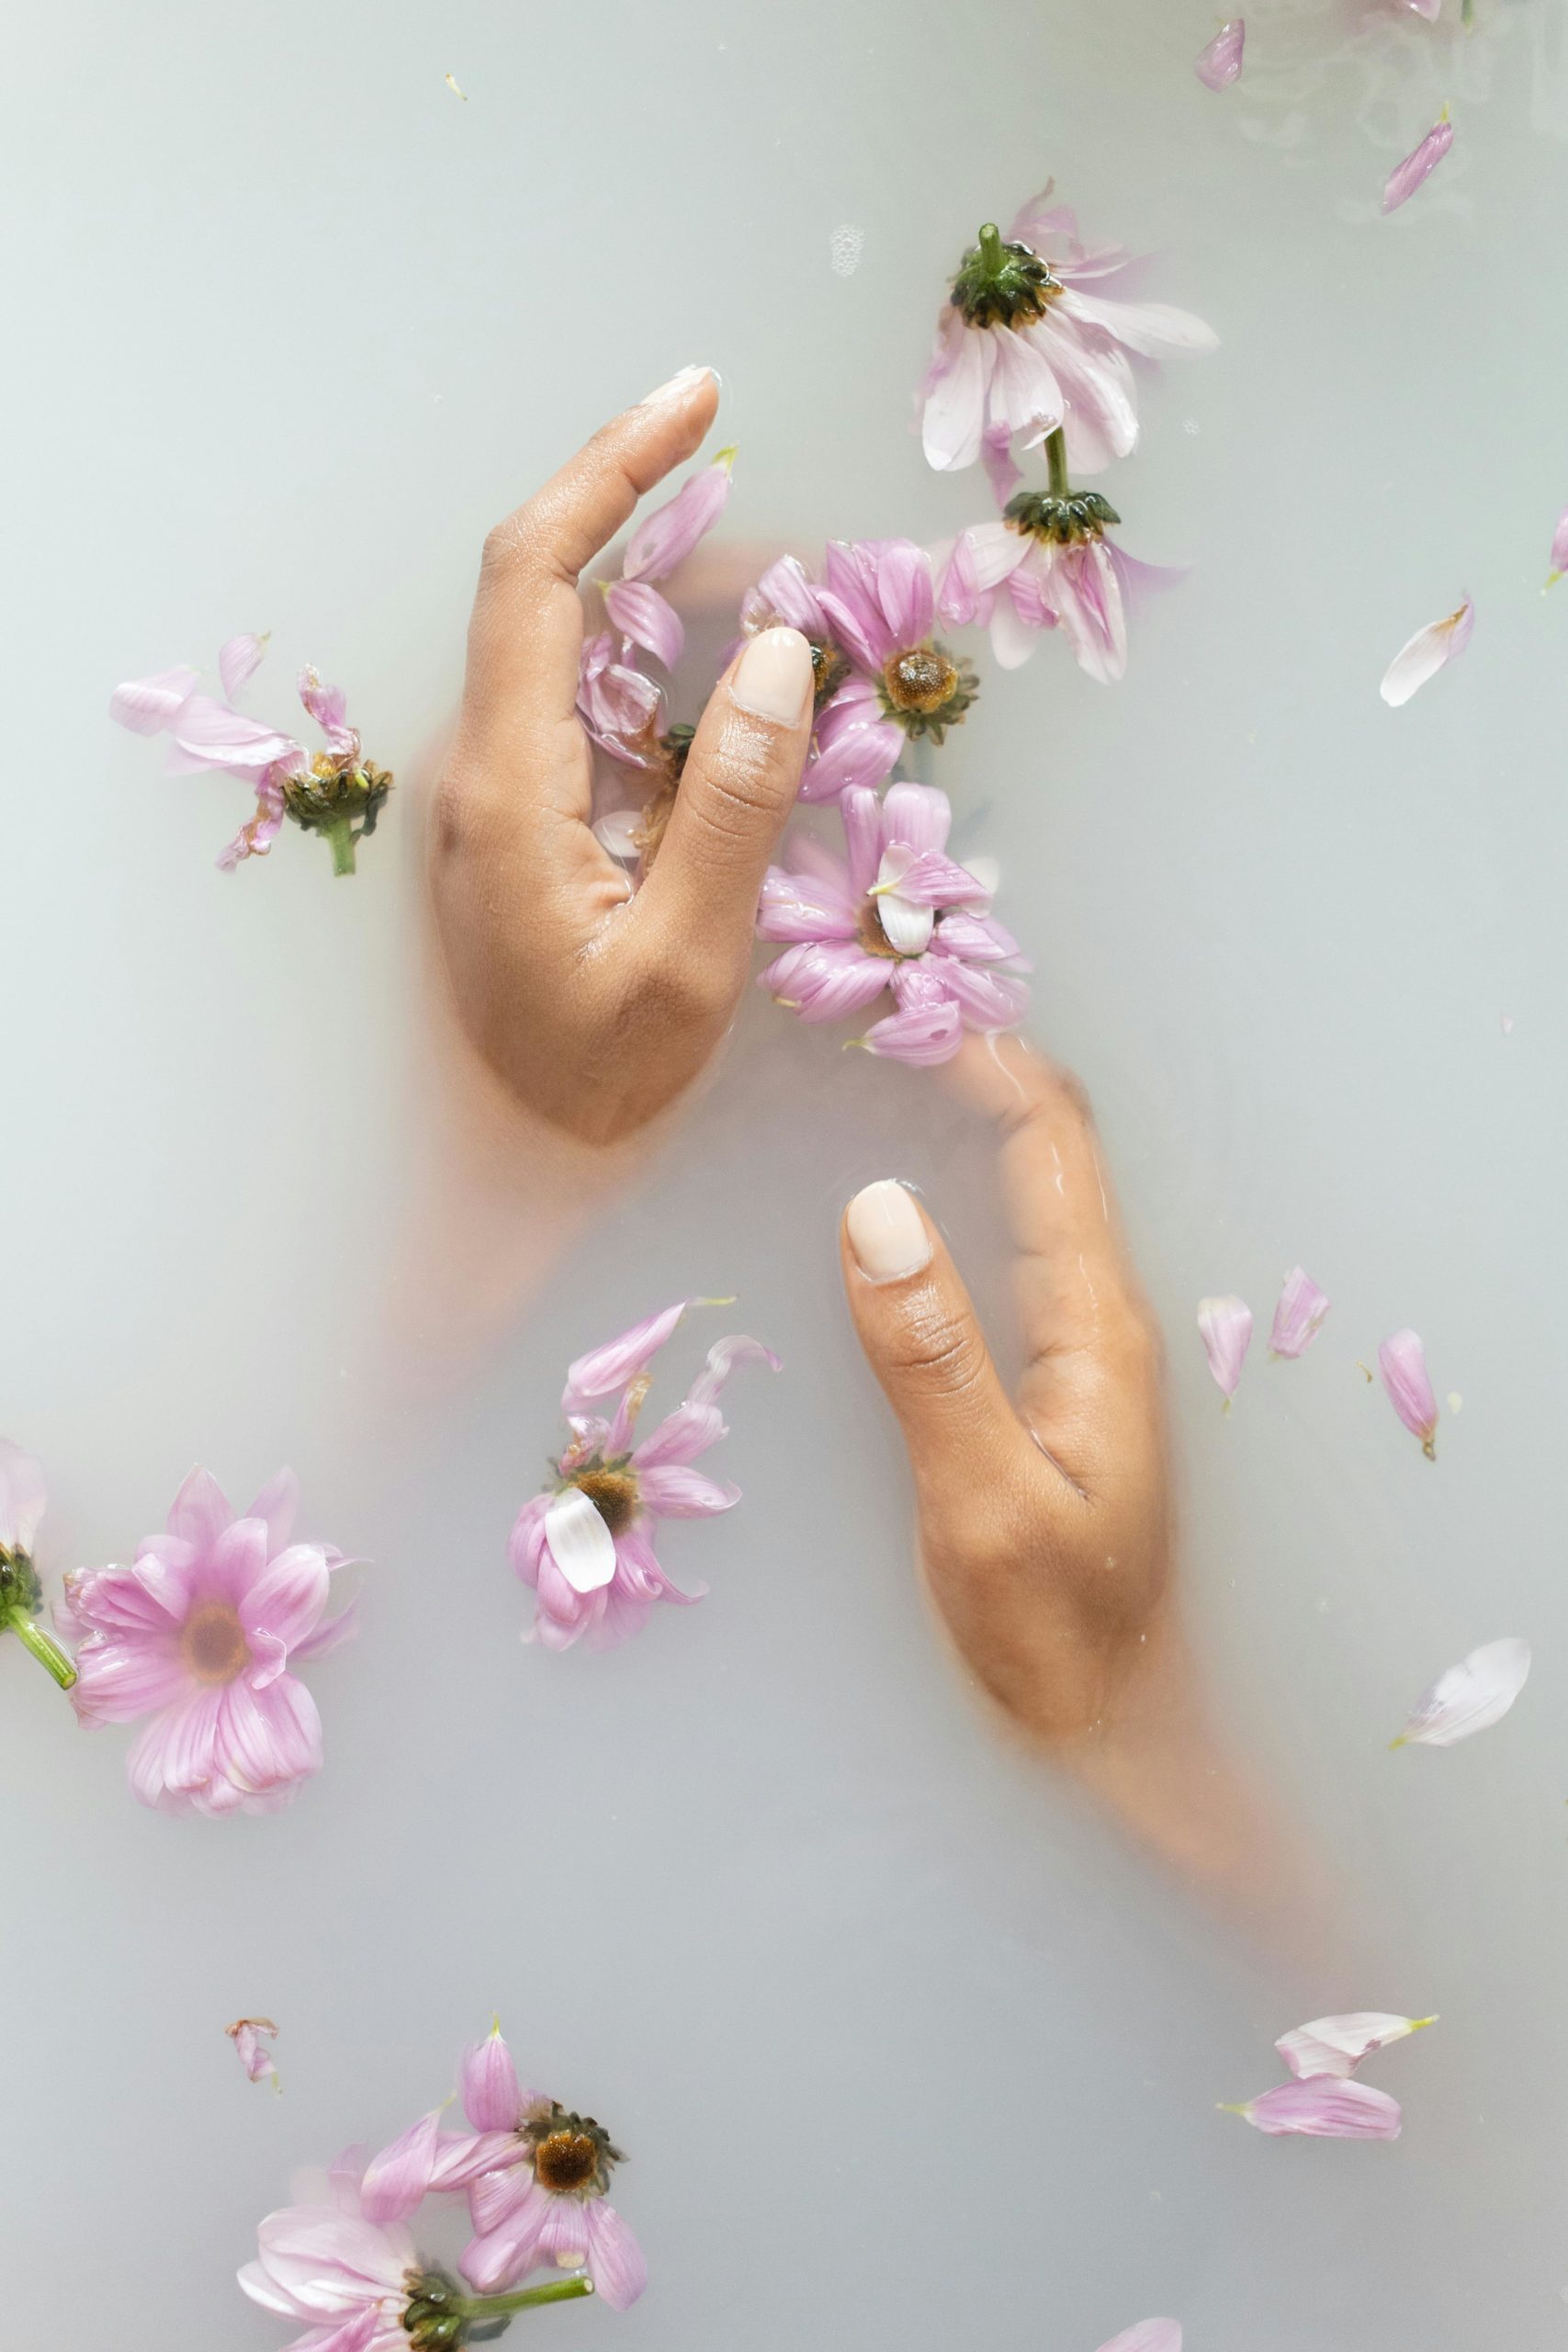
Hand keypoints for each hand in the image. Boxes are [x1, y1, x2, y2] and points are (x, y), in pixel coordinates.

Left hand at [429, 368, 816, 1147]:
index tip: (697, 403)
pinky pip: (577, 706)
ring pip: (563, 645)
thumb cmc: (595, 1082)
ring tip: (761, 571)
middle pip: (540, 586)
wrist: (509, 1165)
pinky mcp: (514, 821)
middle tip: (743, 463)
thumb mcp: (686, 957)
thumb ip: (731, 802)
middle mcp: (477, 767)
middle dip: (639, 506)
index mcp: (506, 784)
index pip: (533, 574)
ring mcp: (490, 792)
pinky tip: (716, 680)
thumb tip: (776, 650)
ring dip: (655, 589)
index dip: (610, 470)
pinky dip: (648, 664)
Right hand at [840, 1032, 1294, 1911]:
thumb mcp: (980, 1502)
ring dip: (968, 1123)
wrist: (1111, 1734)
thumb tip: (874, 1202)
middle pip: (1050, 1151)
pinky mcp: (1048, 1386)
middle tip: (874, 1018)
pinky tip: (896, 1199)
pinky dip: (960, 1192)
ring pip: (1030, 1194)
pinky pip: (1009, 1251)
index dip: (983, 1061)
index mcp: (1097, 1330)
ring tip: (876, 1076)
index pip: (1052, 1148)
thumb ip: (931, 1357)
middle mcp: (1100, 1320)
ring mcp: (1078, 1351)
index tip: (895, 1007)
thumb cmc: (1053, 1636)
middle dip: (976, 1069)